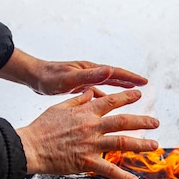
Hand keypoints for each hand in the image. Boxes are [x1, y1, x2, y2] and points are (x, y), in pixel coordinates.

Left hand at [0, 49, 147, 95]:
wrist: (34, 77)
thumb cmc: (50, 77)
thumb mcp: (70, 78)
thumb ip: (89, 76)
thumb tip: (109, 71)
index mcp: (90, 70)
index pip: (115, 73)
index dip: (130, 78)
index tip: (144, 82)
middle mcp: (89, 73)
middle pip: (114, 78)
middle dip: (129, 82)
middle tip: (144, 87)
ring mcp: (84, 80)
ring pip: (105, 86)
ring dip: (118, 90)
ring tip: (131, 96)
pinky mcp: (77, 87)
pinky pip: (95, 94)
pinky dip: (103, 99)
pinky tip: (107, 108)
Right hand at [16, 89, 158, 178]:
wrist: (31, 147)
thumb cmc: (42, 127)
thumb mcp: (59, 107)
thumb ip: (78, 100)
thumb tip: (91, 92)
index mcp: (86, 112)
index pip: (111, 102)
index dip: (126, 97)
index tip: (139, 95)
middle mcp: (92, 127)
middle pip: (123, 122)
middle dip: (142, 121)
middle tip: (156, 122)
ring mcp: (91, 145)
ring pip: (122, 143)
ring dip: (141, 144)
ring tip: (155, 145)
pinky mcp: (87, 162)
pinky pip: (109, 170)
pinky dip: (123, 176)